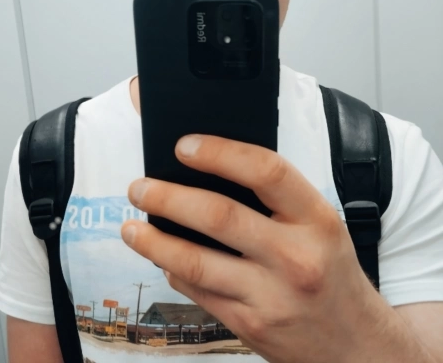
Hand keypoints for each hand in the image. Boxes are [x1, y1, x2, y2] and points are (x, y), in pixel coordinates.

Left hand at [120, 135, 410, 362]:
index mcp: (316, 219)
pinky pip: (197, 292)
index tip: (183, 146)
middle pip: (219, 216)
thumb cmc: (332, 274)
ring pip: (195, 261)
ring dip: (153, 240)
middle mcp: (295, 257)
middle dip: (168, 197)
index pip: (266, 171)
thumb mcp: (320, 226)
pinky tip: (160, 257)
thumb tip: (207, 170)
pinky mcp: (250, 326)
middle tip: (139, 187)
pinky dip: (171, 270)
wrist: (359, 348)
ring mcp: (271, 296)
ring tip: (130, 227)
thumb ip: (274, 199)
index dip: (220, 152)